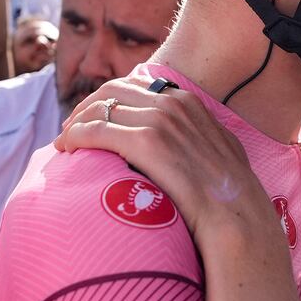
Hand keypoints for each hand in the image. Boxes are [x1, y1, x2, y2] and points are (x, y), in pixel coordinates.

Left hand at [55, 76, 282, 244]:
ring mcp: (160, 121)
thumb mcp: (218, 149)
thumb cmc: (227, 194)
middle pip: (112, 91)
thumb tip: (181, 140)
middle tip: (71, 128)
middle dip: (86, 107)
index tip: (94, 116)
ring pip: (99, 109)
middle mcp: (172, 103)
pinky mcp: (146, 142)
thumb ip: (197, 134)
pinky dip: (75, 136)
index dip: (107, 99)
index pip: (134, 85)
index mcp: (188, 101)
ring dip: (76, 123)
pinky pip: (96, 130)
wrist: (236, 215)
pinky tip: (66, 149)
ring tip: (65, 142)